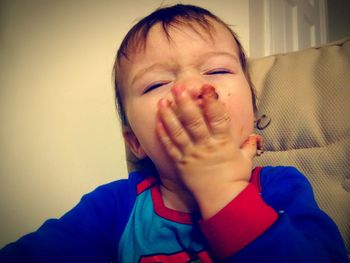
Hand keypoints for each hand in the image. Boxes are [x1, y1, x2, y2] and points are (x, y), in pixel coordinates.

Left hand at [156, 84, 260, 217]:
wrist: (221, 200)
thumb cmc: (234, 179)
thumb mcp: (245, 161)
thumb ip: (248, 147)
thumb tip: (255, 137)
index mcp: (222, 143)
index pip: (218, 118)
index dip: (212, 102)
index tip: (207, 87)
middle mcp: (205, 146)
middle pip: (194, 122)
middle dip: (186, 104)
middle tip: (178, 88)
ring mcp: (191, 154)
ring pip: (178, 132)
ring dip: (170, 116)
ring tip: (162, 102)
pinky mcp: (180, 163)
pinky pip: (170, 147)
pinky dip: (164, 135)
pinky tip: (158, 122)